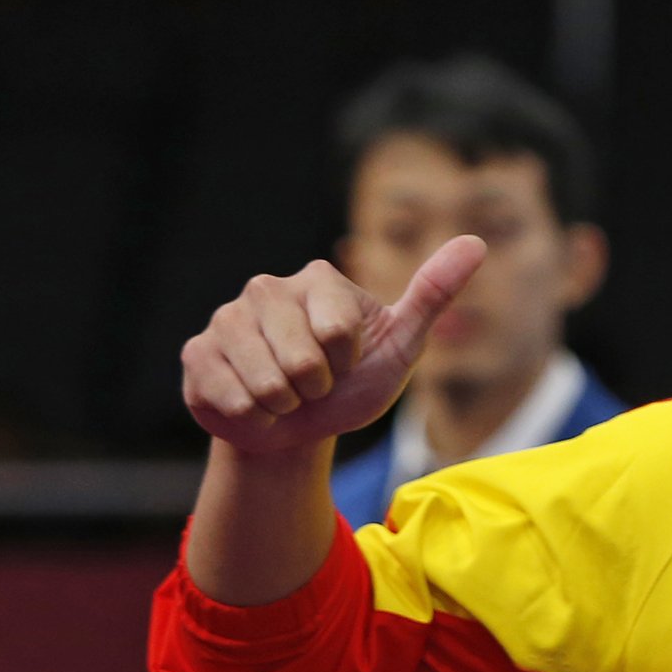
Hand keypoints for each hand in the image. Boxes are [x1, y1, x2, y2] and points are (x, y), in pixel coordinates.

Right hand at [181, 237, 484, 456]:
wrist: (299, 429)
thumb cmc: (354, 384)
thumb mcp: (402, 345)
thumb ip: (433, 294)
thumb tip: (475, 242)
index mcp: (319, 280)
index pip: (338, 332)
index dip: (347, 365)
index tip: (346, 363)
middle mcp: (266, 289)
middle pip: (300, 362)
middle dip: (316, 390)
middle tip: (314, 385)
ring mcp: (226, 319)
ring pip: (264, 383)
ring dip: (284, 406)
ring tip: (286, 394)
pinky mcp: (196, 353)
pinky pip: (230, 398)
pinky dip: (252, 416)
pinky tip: (253, 403)